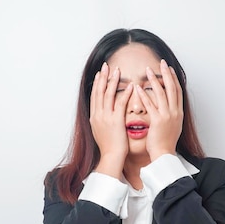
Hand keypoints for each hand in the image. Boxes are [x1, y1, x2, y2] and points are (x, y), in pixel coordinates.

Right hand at [89, 62, 133, 176]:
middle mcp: (98, 115)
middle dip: (102, 77)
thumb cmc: (109, 148)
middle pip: (98, 92)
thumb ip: (102, 121)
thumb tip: (104, 114)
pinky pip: (120, 103)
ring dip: (112, 81)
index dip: (97, 84)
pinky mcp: (115, 121)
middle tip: (105, 66)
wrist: (111, 157)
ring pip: (107, 95)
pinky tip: (130, 85)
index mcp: (94, 118)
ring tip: (117, 70)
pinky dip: (124, 93)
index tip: (100, 74)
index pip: (94, 96)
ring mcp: (105, 118)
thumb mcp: (102, 132)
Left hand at [135, 59, 182, 160]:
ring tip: (148, 70)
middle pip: (172, 88)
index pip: (178, 91)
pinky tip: (137, 87)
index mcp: (179, 113)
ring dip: (154, 80)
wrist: (164, 154)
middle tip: (162, 63)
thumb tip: (168, 107)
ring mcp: (167, 116)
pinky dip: (144, 95)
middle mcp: (175, 112)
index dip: (174, 79)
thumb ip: (170, 115)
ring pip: (161, 93)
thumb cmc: (165, 143)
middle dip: (167, 74)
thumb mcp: (172, 126)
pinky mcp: (158, 121)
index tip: (170, 69)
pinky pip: (150, 105)